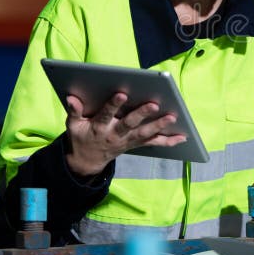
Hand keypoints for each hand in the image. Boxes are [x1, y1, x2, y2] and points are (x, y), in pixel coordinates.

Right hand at [64, 92, 186, 175]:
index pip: (106, 115)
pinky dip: (168, 141)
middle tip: (154, 105)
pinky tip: (182, 137)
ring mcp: (127, 141)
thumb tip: (71, 98)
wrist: (87, 160)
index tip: (122, 94)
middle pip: (129, 124)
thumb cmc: (81, 136)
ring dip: (159, 126)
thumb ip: (74, 112)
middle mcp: (115, 135)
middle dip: (142, 114)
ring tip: (172, 117)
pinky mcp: (136, 144)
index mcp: (99, 128)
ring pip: (145, 134)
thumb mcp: (73, 126)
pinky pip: (153, 143)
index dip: (113, 105)